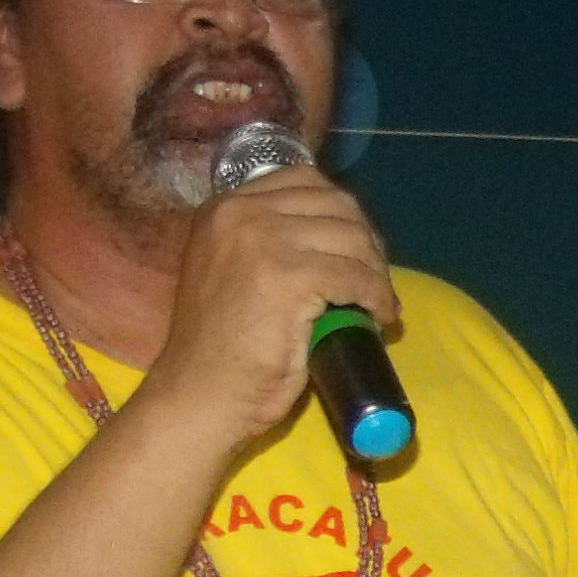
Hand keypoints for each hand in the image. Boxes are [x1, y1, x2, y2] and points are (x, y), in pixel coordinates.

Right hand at [134, 165, 401, 454]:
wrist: (198, 394)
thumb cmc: (221, 346)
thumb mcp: (234, 270)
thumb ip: (268, 242)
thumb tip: (337, 235)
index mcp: (223, 207)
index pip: (305, 181)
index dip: (343, 214)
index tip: (357, 250)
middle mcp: (238, 213)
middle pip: (335, 205)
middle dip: (367, 241)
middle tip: (376, 279)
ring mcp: (260, 241)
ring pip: (351, 239)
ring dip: (376, 271)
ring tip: (378, 301)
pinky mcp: (286, 277)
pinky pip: (354, 276)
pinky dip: (377, 295)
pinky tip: (379, 315)